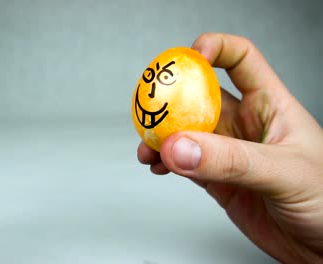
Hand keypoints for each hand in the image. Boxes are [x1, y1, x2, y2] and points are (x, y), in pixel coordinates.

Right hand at [137, 33, 322, 261]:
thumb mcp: (284, 172)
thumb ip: (231, 161)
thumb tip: (181, 146)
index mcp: (269, 105)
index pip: (241, 60)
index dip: (214, 50)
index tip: (189, 59)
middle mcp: (244, 124)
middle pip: (200, 95)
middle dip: (172, 100)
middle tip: (150, 112)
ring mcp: (228, 152)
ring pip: (185, 132)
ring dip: (162, 136)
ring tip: (149, 148)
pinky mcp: (216, 179)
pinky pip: (183, 162)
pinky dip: (165, 162)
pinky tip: (159, 166)